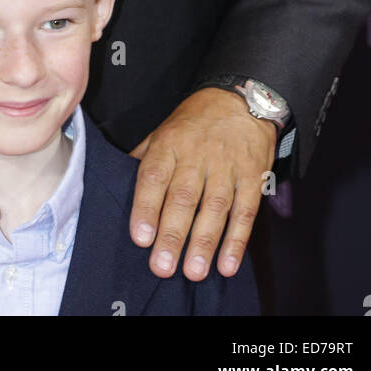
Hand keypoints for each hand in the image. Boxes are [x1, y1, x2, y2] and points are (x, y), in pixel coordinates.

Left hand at [128, 87, 276, 280]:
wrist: (241, 98)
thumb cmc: (195, 122)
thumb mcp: (164, 130)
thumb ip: (144, 158)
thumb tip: (117, 183)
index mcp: (169, 144)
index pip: (154, 176)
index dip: (146, 207)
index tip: (140, 238)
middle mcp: (197, 155)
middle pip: (183, 197)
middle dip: (172, 234)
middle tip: (162, 266)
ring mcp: (227, 166)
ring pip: (214, 207)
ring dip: (204, 242)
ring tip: (194, 272)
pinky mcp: (253, 176)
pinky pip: (245, 211)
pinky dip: (237, 240)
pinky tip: (227, 264)